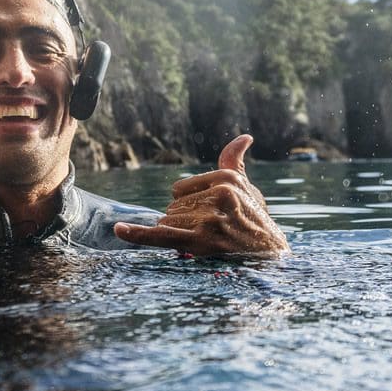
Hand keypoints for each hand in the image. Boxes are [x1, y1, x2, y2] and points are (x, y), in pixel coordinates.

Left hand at [113, 134, 288, 256]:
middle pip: (173, 207)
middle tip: (214, 231)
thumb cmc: (255, 218)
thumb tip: (245, 137)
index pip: (178, 190)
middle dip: (185, 222)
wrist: (271, 253)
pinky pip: (162, 235)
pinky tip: (120, 230)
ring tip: (211, 240)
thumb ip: (234, 162)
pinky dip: (138, 235)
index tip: (210, 215)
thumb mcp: (248, 187)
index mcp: (227, 178)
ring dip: (182, 234)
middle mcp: (219, 194)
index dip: (188, 206)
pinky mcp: (203, 241)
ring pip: (169, 222)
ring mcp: (210, 218)